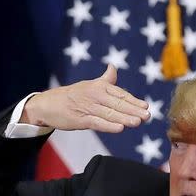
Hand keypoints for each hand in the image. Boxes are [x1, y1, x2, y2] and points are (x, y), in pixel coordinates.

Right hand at [20, 65, 149, 132]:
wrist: (48, 104)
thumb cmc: (72, 95)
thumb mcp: (90, 85)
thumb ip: (105, 79)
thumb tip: (113, 67)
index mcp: (99, 87)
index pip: (121, 94)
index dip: (134, 101)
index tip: (146, 107)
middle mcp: (95, 95)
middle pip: (118, 103)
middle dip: (133, 110)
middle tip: (147, 116)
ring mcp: (88, 107)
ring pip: (110, 113)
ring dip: (125, 118)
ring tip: (137, 122)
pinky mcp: (80, 119)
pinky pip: (97, 122)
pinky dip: (109, 125)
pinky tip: (120, 128)